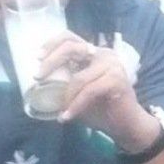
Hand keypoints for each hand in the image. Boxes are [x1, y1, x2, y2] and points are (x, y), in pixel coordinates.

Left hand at [47, 33, 147, 147]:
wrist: (126, 126)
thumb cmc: (101, 109)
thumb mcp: (77, 92)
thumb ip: (63, 82)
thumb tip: (39, 82)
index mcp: (94, 53)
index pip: (70, 38)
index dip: (51, 44)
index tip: (37, 57)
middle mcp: (103, 54)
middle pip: (71, 47)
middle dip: (51, 62)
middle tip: (38, 77)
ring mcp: (112, 65)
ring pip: (78, 77)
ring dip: (66, 97)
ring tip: (61, 113)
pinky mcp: (117, 80)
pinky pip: (88, 92)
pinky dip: (75, 106)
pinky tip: (67, 117)